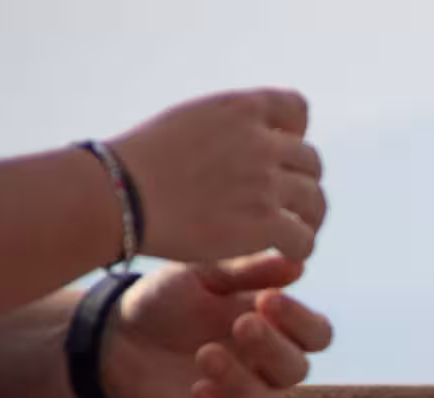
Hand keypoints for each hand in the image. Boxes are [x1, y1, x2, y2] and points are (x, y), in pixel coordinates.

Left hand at [101, 253, 333, 397]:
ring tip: (206, 353)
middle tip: (242, 324)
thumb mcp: (203, 276)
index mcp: (275, 330)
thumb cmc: (167, 300)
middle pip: (296, 370)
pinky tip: (199, 391)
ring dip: (241, 381)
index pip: (315, 335)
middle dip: (272, 347)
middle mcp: (265, 368)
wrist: (114, 332)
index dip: (301, 321)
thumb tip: (296, 264)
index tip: (270, 299)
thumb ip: (248, 272)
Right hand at [110, 89, 325, 261]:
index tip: (278, 155)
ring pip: (315, 200)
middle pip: (310, 161)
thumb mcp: (187, 121)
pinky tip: (285, 253)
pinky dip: (300, 248)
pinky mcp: (263, 223)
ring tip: (295, 230)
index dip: (294, 135)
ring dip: (308, 218)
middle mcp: (260, 141)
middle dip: (301, 181)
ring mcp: (265, 182)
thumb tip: (245, 138)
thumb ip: (226, 126)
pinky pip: (303, 238)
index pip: (297, 109)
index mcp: (241, 108)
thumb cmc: (138, 163)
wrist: (119, 195)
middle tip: (287, 204)